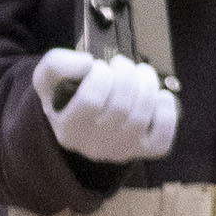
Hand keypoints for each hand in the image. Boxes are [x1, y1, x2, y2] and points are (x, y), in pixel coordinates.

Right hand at [32, 47, 177, 163]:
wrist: (81, 122)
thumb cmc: (66, 97)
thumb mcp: (48, 79)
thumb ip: (57, 64)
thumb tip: (87, 63)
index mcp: (68, 130)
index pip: (90, 101)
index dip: (100, 76)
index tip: (100, 66)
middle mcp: (94, 147)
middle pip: (120, 107)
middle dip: (127, 75)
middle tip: (123, 64)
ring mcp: (121, 151)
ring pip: (141, 117)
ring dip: (147, 86)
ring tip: (142, 72)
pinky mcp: (144, 151)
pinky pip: (163, 137)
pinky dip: (166, 112)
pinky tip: (160, 96)